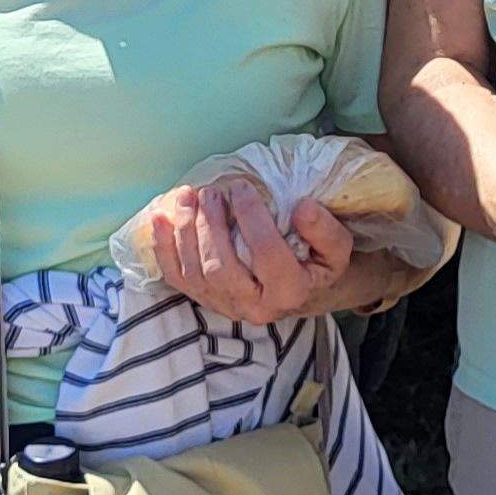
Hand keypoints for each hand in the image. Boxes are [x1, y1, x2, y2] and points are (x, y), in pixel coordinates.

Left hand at [143, 176, 355, 324]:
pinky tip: (158, 217)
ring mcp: (225, 306)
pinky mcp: (206, 300)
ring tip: (187, 196)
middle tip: (211, 192)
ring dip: (185, 231)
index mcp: (290, 293)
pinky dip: (163, 248)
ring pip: (195, 272)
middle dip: (210, 226)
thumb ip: (325, 231)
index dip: (251, 217)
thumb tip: (302, 208)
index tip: (241, 186)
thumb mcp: (337, 249)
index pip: (265, 254)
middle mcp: (254, 307)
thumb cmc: (318, 263)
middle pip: (221, 268)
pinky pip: (177, 278)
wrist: (303, 292)